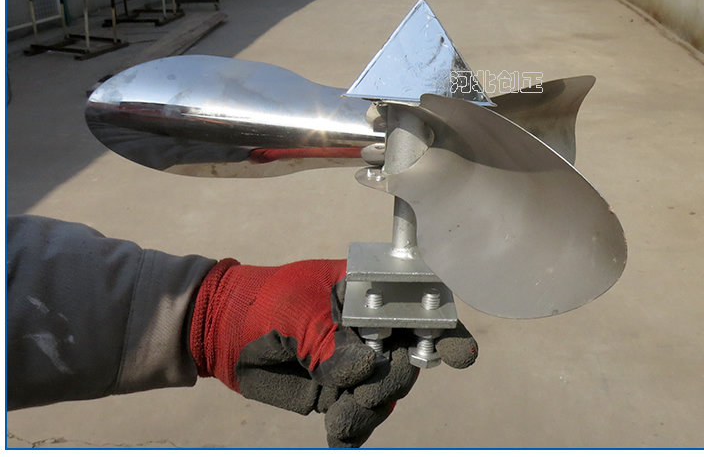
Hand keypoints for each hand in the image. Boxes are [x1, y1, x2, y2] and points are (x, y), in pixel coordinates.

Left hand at [189, 258, 476, 446]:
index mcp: (370, 293)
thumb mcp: (296, 311)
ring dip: (371, 408)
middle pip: (409, 358)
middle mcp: (372, 329)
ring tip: (341, 416)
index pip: (419, 307)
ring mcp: (357, 363)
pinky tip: (341, 433)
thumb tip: (368, 369)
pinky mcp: (338, 392)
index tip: (458, 353)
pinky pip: (358, 415)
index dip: (444, 329)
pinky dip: (353, 428)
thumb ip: (331, 340)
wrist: (223, 333)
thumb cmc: (264, 302)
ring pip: (386, 393)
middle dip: (396, 378)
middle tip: (369, 388)